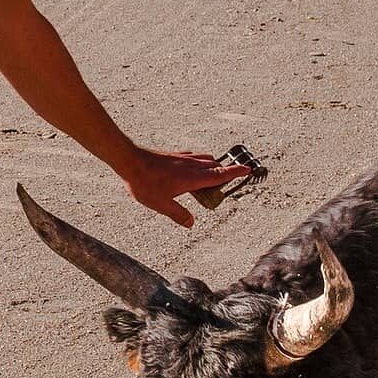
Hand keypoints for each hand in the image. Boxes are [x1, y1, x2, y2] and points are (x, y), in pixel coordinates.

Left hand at [120, 149, 253, 227]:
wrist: (129, 160)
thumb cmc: (145, 183)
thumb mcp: (161, 204)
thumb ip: (178, 214)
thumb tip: (191, 223)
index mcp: (192, 178)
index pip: (220, 175)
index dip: (235, 173)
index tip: (248, 170)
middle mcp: (191, 165)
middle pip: (216, 166)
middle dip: (226, 172)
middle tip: (230, 180)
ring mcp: (183, 158)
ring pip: (205, 159)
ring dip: (214, 165)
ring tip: (214, 174)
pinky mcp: (174, 155)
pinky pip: (193, 156)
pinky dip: (200, 161)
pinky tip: (193, 166)